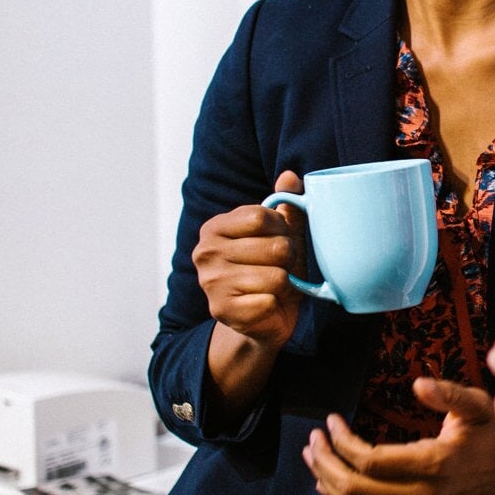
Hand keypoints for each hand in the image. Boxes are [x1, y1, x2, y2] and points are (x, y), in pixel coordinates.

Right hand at [195, 169, 307, 349]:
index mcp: (214, 228)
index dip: (282, 229)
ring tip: (274, 287)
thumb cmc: (273, 269)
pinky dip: (277, 305)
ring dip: (285, 284)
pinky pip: (271, 301)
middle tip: (279, 268)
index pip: (262, 216)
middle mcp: (205, 253)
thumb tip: (290, 176)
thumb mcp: (282, 235)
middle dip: (288, 260)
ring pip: (277, 276)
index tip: (279, 239)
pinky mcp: (223, 311)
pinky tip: (266, 305)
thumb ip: (287, 206)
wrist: (264, 319)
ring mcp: (211, 283)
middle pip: (275, 247)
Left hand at [302, 378, 494, 494]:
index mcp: (434, 464)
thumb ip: (448, 394)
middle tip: (313, 438)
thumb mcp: (475, 403)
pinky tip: (328, 482)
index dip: (343, 442)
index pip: (371, 461)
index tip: (331, 419)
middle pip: (356, 489)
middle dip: (327, 463)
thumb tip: (418, 383)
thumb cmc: (489, 428)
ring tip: (313, 455)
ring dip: (328, 482)